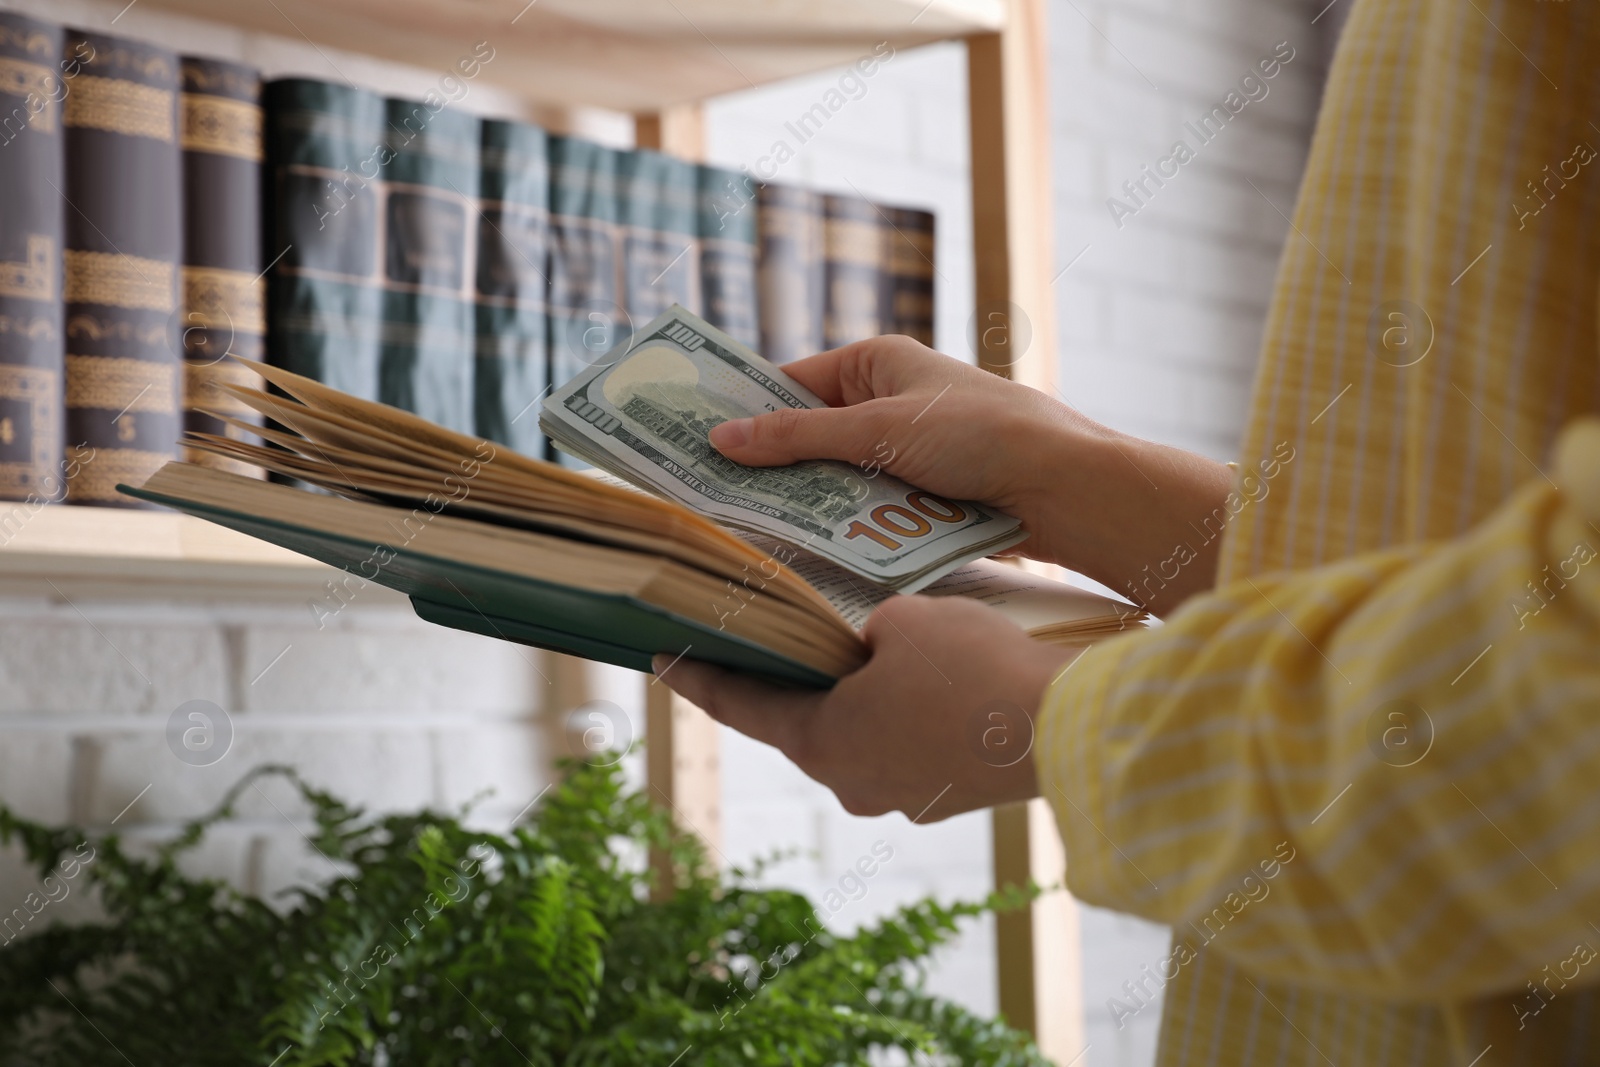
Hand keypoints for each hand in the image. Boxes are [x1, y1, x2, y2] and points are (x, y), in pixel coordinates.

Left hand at [653, 595, 1080, 820]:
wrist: (1060, 728)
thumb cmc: (970, 668)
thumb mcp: (904, 619)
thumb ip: (870, 628)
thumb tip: (878, 645)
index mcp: (821, 741)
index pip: (740, 704)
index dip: (697, 677)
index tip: (658, 659)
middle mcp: (851, 780)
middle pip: (804, 720)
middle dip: (796, 677)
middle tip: (779, 634)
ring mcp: (902, 795)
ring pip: (863, 731)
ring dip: (862, 694)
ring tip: (876, 646)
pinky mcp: (947, 794)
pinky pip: (910, 743)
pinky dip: (908, 711)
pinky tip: (934, 677)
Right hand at [710, 336, 1234, 614]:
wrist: (1065, 486)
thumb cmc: (978, 435)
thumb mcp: (877, 431)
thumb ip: (796, 439)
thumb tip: (721, 439)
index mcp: (878, 361)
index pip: (791, 383)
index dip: (745, 411)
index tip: (693, 443)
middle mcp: (891, 399)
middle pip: (810, 435)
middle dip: (772, 466)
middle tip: (711, 499)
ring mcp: (910, 450)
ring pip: (837, 478)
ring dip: (808, 502)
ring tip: (750, 532)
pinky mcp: (927, 493)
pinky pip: (868, 507)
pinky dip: (845, 525)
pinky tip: (811, 552)